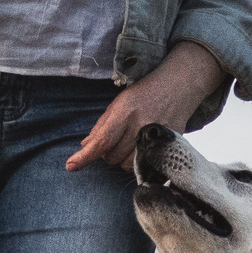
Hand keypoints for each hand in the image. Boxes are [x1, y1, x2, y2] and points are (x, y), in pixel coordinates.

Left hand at [66, 41, 227, 171]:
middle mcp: (140, 126)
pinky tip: (141, 148)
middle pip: (112, 157)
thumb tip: (85, 147)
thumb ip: (102, 126)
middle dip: (108, 153)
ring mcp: (155, 138)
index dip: (84, 156)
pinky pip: (144, 166)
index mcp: (126, 112)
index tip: (71, 165)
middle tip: (116, 139)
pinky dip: (137, 162)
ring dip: (123, 158)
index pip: (101, 141)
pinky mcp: (167, 146)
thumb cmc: (145, 93)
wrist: (180, 86)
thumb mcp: (120, 103)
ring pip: (126, 165)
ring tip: (130, 141)